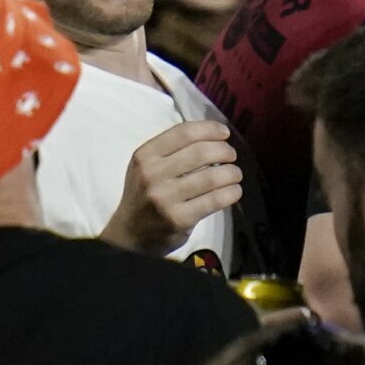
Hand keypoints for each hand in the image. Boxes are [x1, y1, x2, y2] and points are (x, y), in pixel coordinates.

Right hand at [100, 120, 242, 254]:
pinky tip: (234, 191)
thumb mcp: (147, 167)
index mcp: (145, 155)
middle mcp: (153, 174)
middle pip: (201, 152)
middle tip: (231, 156)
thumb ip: (172, 150)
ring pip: (212, 177)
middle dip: (225, 151)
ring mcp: (165, 198)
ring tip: (235, 174)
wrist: (129, 235)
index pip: (184, 133)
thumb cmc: (144, 195)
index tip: (224, 133)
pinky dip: (231, 193)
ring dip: (232, 173)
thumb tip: (214, 135)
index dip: (210, 130)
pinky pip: (215, 200)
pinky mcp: (179, 219)